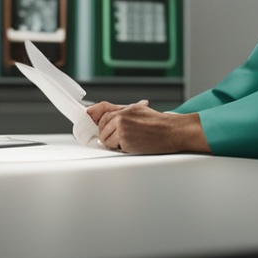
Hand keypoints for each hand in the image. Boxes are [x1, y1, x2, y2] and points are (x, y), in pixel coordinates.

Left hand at [86, 100, 209, 153]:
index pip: (100, 111)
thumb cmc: (160, 124)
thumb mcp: (139, 110)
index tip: (85, 119)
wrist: (172, 131)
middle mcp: (122, 115)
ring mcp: (122, 127)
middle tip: (118, 137)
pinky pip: (112, 146)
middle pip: (101, 126)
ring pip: (104, 138)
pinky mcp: (124, 139)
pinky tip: (131, 145)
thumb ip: (120, 110)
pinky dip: (119, 148)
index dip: (93, 117)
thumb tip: (100, 111)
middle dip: (106, 133)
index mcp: (125, 108)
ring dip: (112, 142)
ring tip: (128, 141)